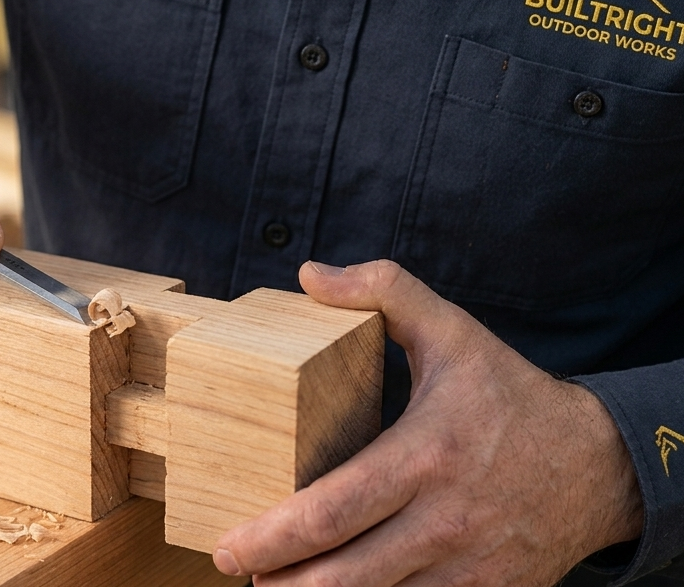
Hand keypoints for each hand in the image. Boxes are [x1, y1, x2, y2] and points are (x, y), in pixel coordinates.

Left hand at [213, 260, 643, 585]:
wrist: (601, 464)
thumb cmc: (511, 395)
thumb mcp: (453, 331)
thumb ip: (384, 291)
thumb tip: (310, 274)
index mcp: (426, 455)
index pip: (334, 509)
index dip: (273, 537)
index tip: (230, 548)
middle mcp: (446, 520)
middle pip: (346, 574)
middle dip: (281, 584)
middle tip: (237, 573)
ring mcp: (469, 566)